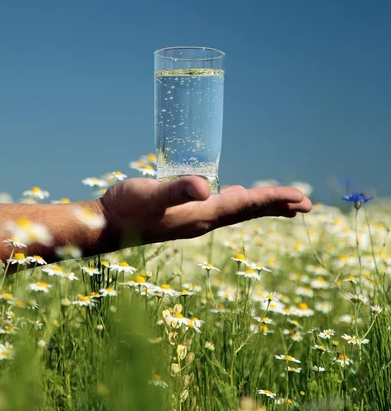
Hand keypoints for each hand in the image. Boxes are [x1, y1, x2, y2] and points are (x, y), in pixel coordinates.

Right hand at [95, 177, 311, 252]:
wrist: (106, 225)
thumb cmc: (127, 208)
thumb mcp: (152, 195)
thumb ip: (177, 191)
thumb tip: (206, 188)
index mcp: (202, 215)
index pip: (247, 206)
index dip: (274, 200)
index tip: (301, 198)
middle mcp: (203, 219)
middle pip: (249, 211)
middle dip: (278, 206)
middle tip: (307, 205)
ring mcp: (194, 218)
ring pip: (237, 210)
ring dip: (261, 205)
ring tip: (283, 204)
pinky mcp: (184, 213)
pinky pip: (220, 207)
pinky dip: (237, 201)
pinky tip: (233, 196)